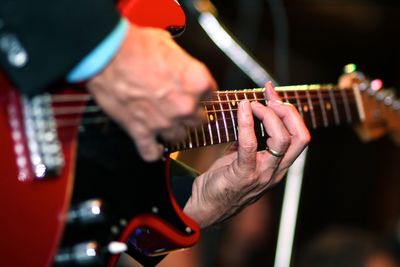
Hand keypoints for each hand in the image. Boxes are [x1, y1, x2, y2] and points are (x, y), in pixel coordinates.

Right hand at [86, 22, 216, 160]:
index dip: (201, 93)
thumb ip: (181, 62)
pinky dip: (152, 151)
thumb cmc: (134, 45)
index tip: (196, 93)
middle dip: (192, 114)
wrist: (105, 54)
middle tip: (182, 107)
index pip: (210, 95)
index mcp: (196, 81)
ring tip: (166, 122)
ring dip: (174, 131)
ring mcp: (164, 122)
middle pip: (199, 120)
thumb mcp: (168, 43)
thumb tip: (179, 66)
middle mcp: (185, 105)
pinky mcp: (141, 132)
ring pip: (179, 137)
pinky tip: (154, 147)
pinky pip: (151, 153)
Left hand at [183, 82, 309, 227]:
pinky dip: (247, 123)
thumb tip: (248, 112)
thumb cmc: (223, 181)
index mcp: (278, 165)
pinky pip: (250, 145)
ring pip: (283, 139)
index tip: (272, 93)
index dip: (290, 111)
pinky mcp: (244, 175)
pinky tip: (241, 109)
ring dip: (269, 115)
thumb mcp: (240, 157)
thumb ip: (249, 139)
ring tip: (253, 105)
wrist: (206, 207)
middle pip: (300, 137)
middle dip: (288, 112)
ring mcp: (263, 175)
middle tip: (269, 99)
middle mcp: (276, 171)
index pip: (299, 136)